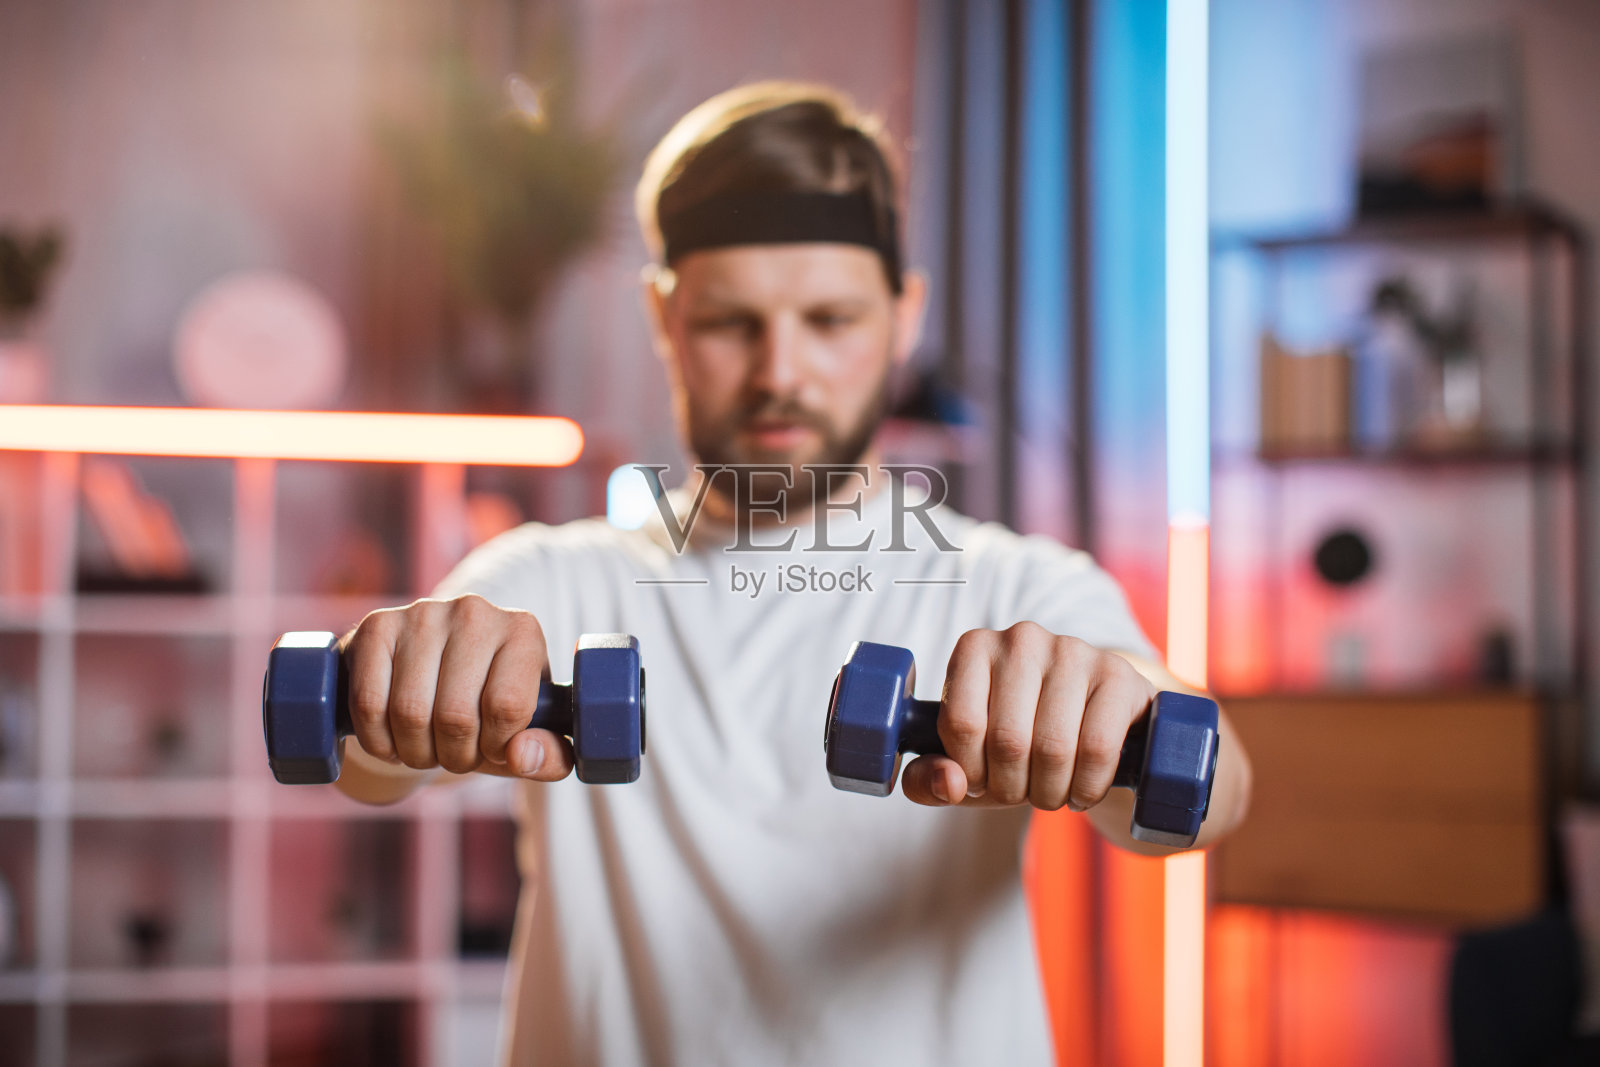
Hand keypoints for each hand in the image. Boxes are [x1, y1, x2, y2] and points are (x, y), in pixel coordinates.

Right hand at [342, 594, 571, 780]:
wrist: (429, 674)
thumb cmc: (488, 708)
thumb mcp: (528, 734)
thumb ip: (547, 756)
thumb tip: (521, 756)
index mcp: (523, 632)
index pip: (508, 707)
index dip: (496, 746)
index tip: (492, 748)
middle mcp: (475, 612)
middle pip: (456, 716)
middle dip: (454, 756)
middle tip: (455, 755)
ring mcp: (423, 614)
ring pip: (410, 713)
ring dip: (415, 752)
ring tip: (426, 748)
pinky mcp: (377, 626)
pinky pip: (368, 704)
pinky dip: (377, 740)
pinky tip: (392, 738)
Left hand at [899, 622, 1155, 809]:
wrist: (1093, 723)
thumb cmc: (1018, 744)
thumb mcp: (967, 763)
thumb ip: (929, 780)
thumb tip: (950, 782)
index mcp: (974, 648)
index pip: (961, 723)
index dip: (971, 771)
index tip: (983, 781)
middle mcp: (1021, 638)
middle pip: (1007, 741)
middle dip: (1012, 788)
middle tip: (1022, 793)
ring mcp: (1072, 650)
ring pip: (1053, 748)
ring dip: (1050, 792)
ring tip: (1051, 792)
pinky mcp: (1117, 674)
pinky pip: (1098, 748)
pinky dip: (1087, 786)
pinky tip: (1083, 789)